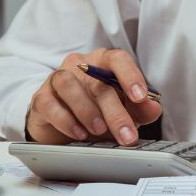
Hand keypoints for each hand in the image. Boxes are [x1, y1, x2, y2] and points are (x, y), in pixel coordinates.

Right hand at [26, 48, 162, 144]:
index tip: (140, 97)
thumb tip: (154, 109)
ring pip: (69, 86)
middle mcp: (80, 65)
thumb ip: (140, 108)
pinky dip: (65, 120)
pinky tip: (78, 133)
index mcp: (104, 62)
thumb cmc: (98, 109)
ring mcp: (58, 78)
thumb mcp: (124, 109)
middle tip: (127, 135)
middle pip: (98, 82)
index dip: (130, 76)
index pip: (118, 59)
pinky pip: (49, 104)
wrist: (62, 124)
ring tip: (99, 131)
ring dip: (87, 111)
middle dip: (115, 111)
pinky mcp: (40, 97)